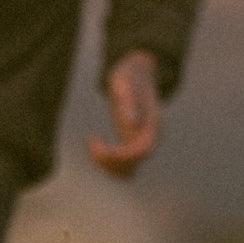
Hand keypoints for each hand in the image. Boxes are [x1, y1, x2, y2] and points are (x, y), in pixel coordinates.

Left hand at [87, 50, 162, 178]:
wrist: (136, 71)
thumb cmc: (128, 75)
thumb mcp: (124, 83)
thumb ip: (128, 101)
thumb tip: (131, 122)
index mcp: (152, 124)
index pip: (141, 152)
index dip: (118, 154)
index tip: (94, 142)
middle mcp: (150, 136)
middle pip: (133, 165)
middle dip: (109, 160)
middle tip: (91, 142)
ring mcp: (142, 142)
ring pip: (128, 171)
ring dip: (108, 165)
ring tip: (92, 145)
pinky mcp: (132, 143)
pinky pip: (123, 165)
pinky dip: (108, 163)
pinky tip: (95, 145)